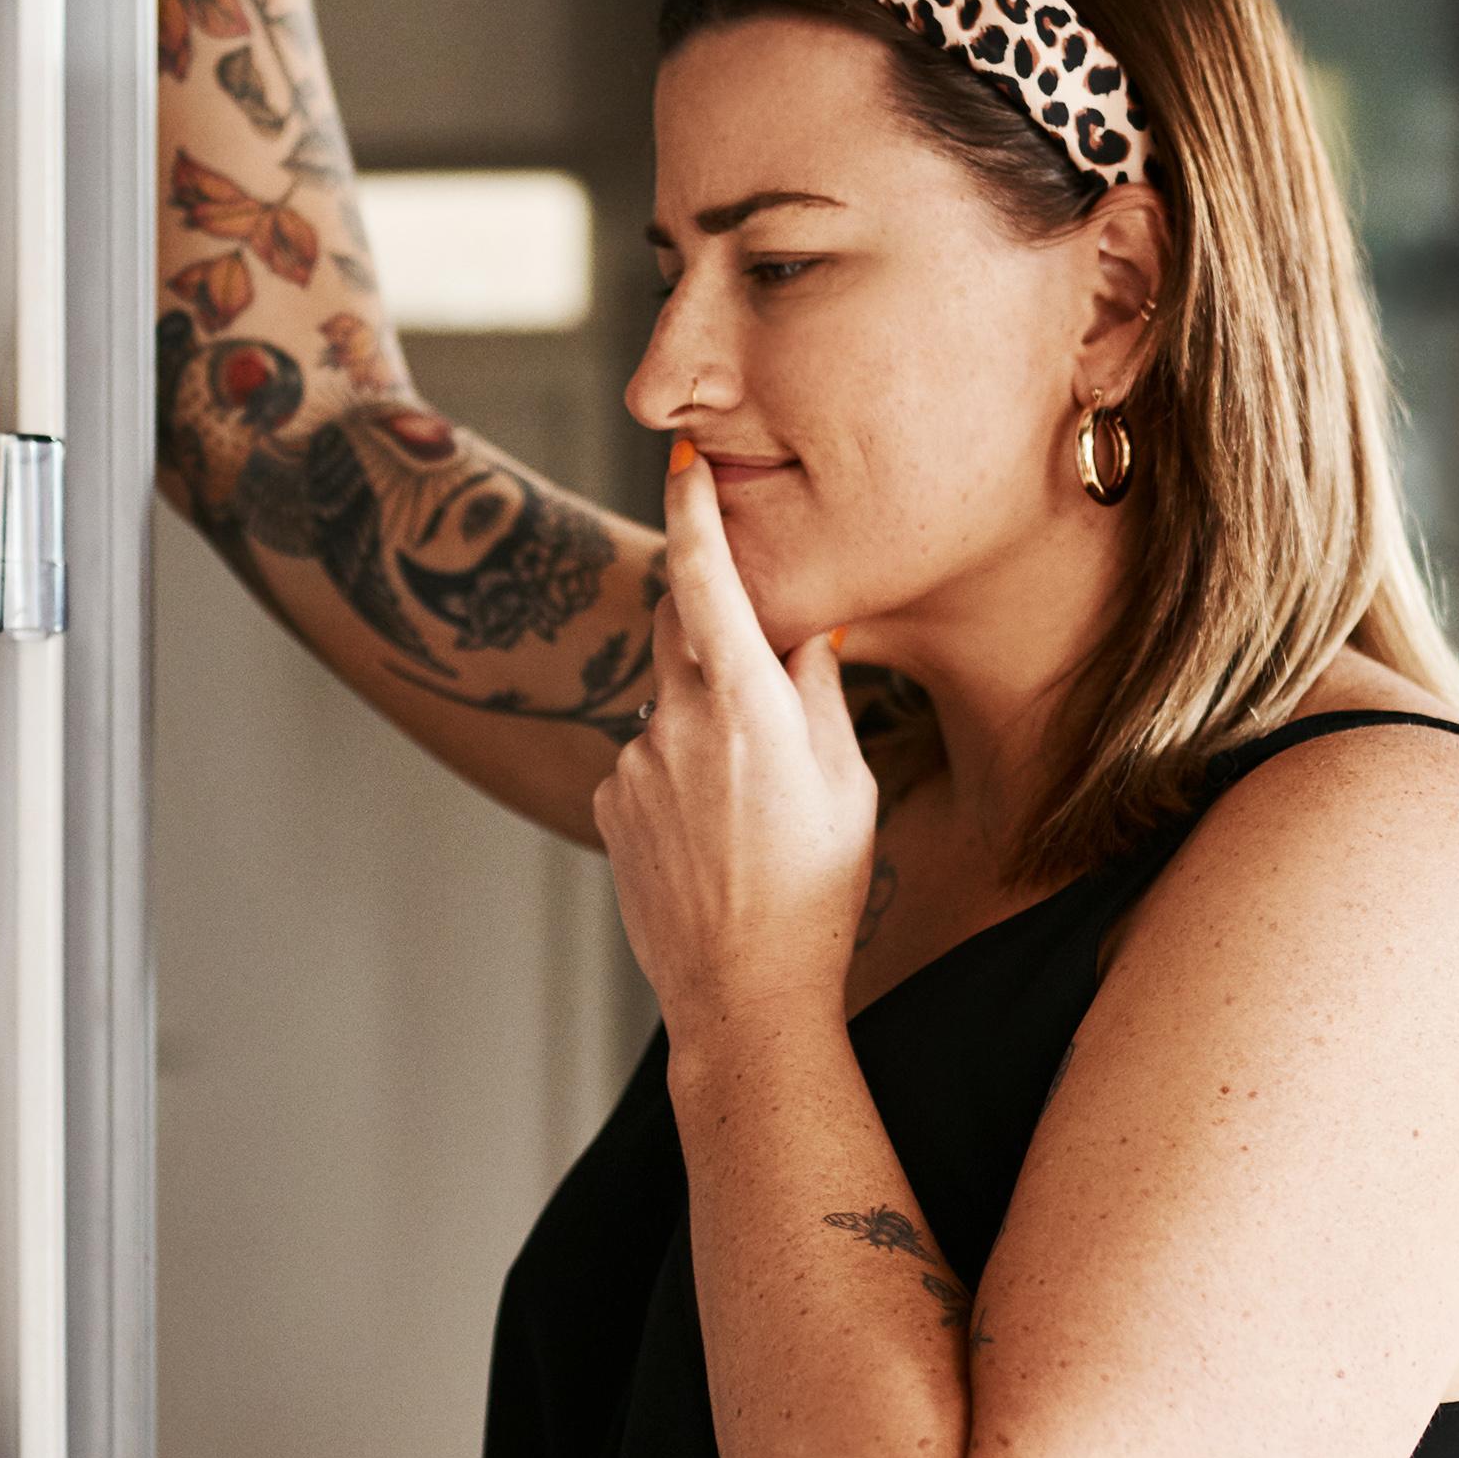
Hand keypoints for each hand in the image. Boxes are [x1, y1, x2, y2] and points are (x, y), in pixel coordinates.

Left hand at [598, 443, 875, 1052]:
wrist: (742, 995)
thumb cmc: (818, 891)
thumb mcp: (847, 783)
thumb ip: (817, 691)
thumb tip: (804, 625)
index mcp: (747, 707)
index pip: (707, 579)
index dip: (693, 511)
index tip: (684, 461)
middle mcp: (678, 723)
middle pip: (681, 630)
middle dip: (715, 630)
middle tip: (761, 686)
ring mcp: (634, 765)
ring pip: (669, 704)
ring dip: (705, 723)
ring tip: (750, 809)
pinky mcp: (611, 805)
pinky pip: (646, 758)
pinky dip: (678, 773)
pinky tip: (713, 836)